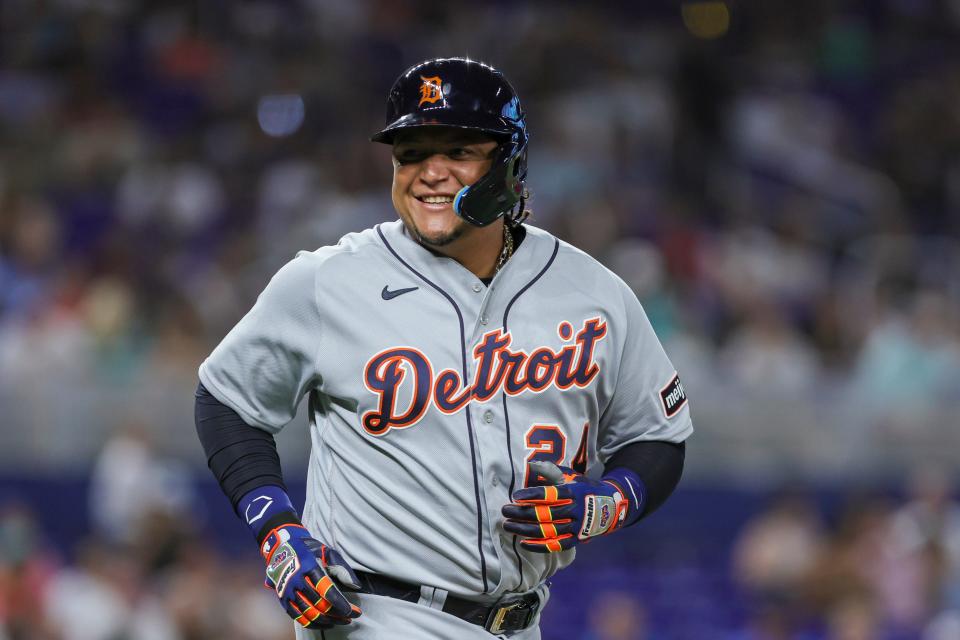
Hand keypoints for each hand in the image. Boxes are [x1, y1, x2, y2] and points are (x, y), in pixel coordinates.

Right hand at [260, 524, 362, 628]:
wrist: (280, 547)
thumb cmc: (308, 549)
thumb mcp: (326, 551)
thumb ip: (342, 567)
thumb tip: (356, 585)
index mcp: (308, 566)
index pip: (327, 591)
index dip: (341, 604)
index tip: (354, 612)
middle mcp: (296, 580)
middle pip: (319, 605)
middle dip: (338, 614)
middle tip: (350, 617)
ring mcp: (287, 591)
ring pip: (309, 614)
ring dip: (327, 621)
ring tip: (341, 621)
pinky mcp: (283, 598)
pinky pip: (297, 617)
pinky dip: (312, 623)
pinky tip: (325, 623)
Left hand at [502, 461, 638, 552]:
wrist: (610, 508)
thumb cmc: (584, 488)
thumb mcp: (571, 476)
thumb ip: (551, 471)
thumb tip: (531, 464)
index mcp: (573, 492)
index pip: (550, 494)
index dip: (532, 495)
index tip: (516, 496)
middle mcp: (575, 510)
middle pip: (545, 514)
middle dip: (523, 513)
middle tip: (505, 510)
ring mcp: (576, 527)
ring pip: (548, 530)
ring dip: (526, 529)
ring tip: (508, 525)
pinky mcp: (575, 540)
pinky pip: (555, 545)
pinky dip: (539, 545)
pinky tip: (523, 543)